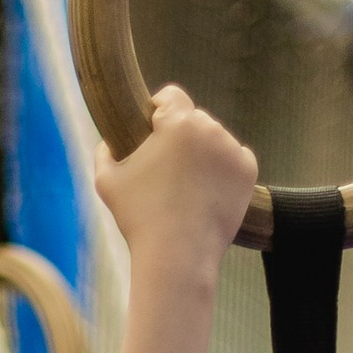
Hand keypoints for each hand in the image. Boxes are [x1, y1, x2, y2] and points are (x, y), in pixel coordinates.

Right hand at [94, 83, 256, 280]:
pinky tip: (206, 192)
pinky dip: (223, 171)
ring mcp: (232, 149)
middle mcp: (210, 128)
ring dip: (202, 154)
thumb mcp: (106, 180)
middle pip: (194, 119)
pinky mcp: (248, 170)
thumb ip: (104, 151)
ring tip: (186, 187)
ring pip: (214, 140)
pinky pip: (233, 160)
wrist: (178, 256)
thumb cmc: (139, 218)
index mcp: (177, 122)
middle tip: (168, 169)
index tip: (151, 128)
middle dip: (181, 137)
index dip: (158, 110)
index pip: (171, 96)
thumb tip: (109, 140)